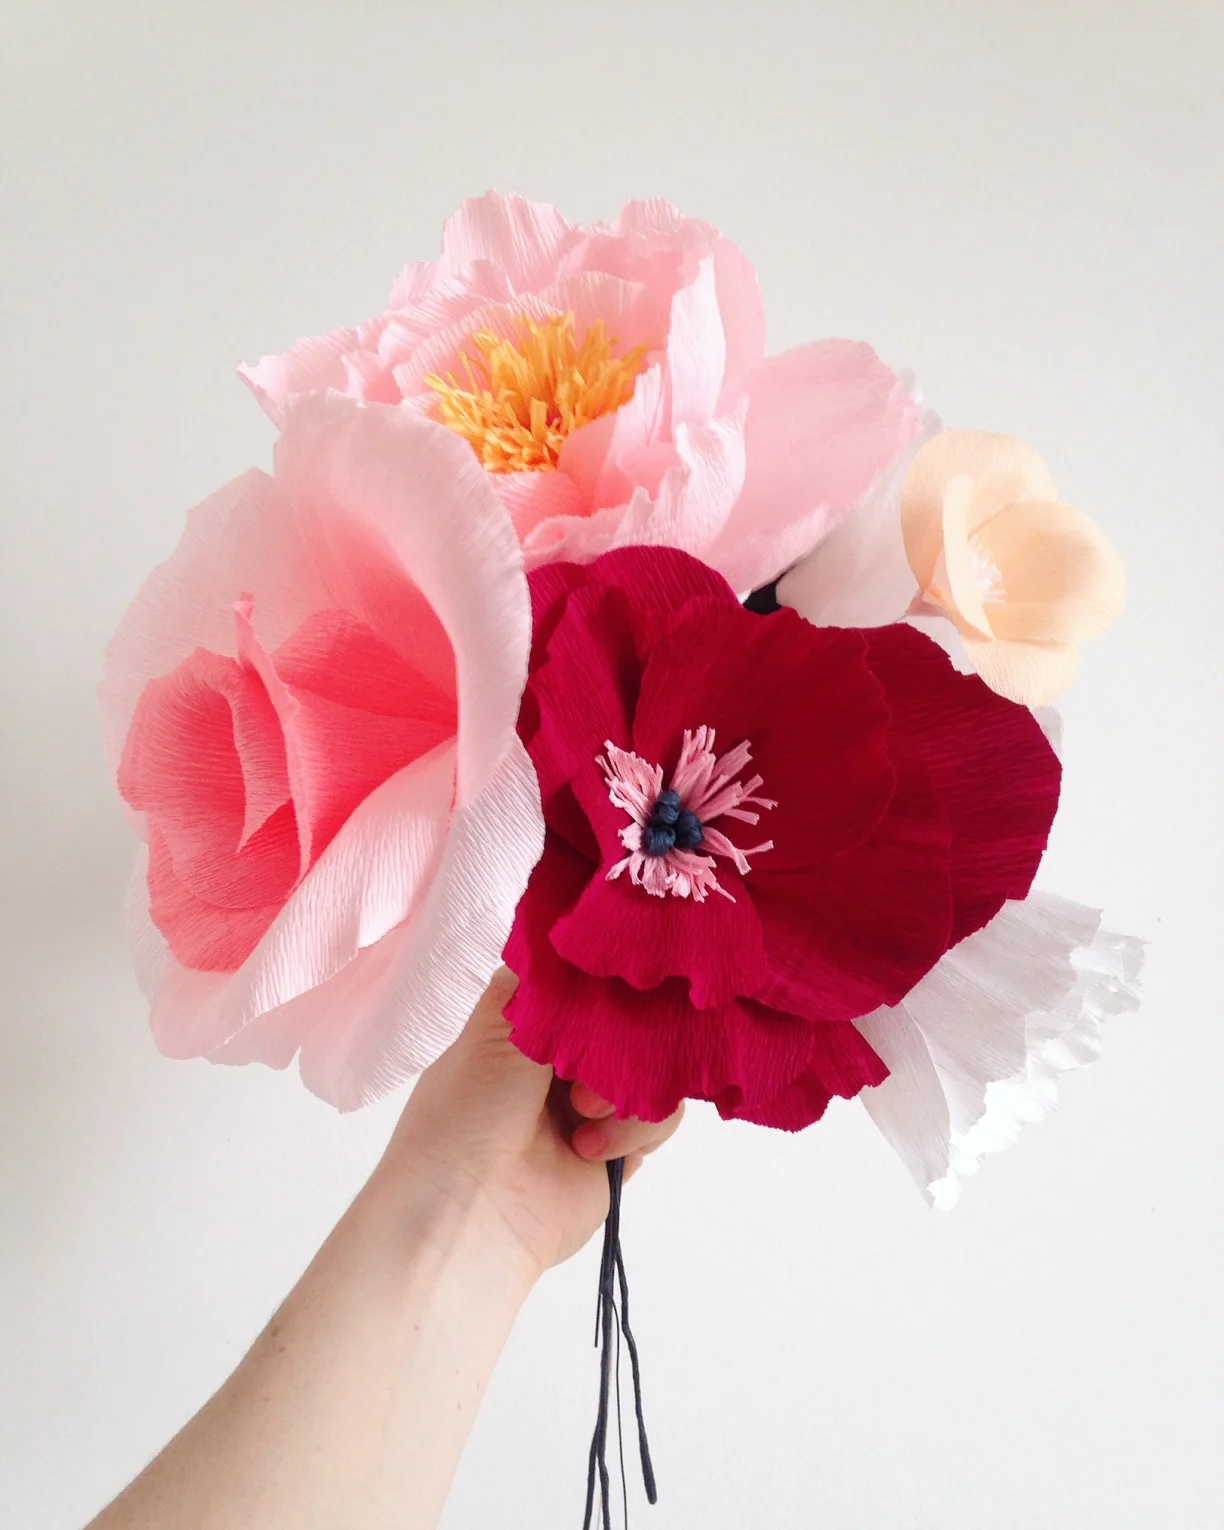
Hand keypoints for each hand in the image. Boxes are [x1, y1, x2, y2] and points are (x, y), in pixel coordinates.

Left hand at [376, 968, 683, 1275]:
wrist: (472, 1213)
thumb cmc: (468, 1112)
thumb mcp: (498, 1025)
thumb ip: (551, 982)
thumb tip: (589, 949)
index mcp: (525, 1022)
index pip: (584, 980)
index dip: (604, 980)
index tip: (618, 981)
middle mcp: (560, 1059)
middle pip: (630, 1020)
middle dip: (621, 1037)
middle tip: (587, 1063)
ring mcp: (594, 1103)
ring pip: (653, 1066)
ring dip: (623, 1088)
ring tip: (581, 1113)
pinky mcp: (621, 1147)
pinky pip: (662, 1115)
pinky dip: (636, 1127)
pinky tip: (590, 1146)